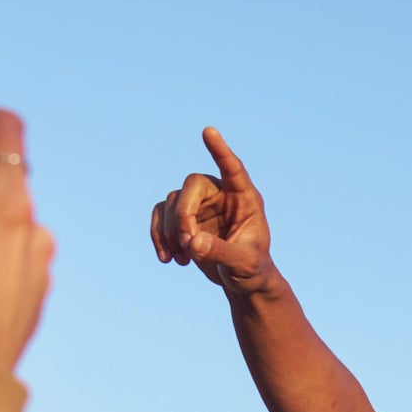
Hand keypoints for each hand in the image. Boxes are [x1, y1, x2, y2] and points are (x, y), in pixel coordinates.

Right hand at [148, 127, 275, 295]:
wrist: (241, 281)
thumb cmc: (252, 269)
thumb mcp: (245, 264)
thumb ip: (223, 252)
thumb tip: (193, 242)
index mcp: (245, 198)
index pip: (233, 168)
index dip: (220, 150)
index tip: (208, 131)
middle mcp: (221, 194)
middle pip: (192, 185)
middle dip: (184, 214)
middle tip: (188, 243)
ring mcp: (200, 204)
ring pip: (173, 202)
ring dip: (171, 231)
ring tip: (183, 259)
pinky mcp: (182, 216)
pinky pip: (160, 215)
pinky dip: (159, 236)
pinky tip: (168, 259)